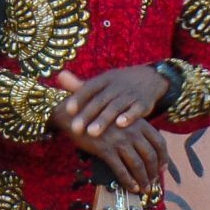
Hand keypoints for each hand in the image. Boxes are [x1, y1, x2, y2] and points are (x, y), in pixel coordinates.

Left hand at [51, 65, 168, 137]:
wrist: (149, 78)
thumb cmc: (117, 84)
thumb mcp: (101, 81)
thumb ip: (80, 85)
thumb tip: (59, 76)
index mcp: (104, 80)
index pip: (89, 88)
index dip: (79, 97)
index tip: (68, 109)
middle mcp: (116, 86)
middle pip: (100, 100)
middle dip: (88, 114)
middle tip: (76, 128)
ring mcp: (130, 94)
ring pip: (116, 107)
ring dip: (104, 119)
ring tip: (92, 132)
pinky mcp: (143, 103)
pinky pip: (137, 110)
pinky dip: (130, 116)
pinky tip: (121, 124)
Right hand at [77, 115, 168, 192]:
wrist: (75, 114)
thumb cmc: (98, 117)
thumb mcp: (121, 118)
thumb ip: (134, 129)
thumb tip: (143, 147)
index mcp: (139, 122)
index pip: (159, 142)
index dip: (163, 157)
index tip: (163, 168)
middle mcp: (132, 131)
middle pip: (150, 156)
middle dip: (153, 172)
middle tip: (153, 182)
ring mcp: (119, 141)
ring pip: (137, 165)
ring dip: (143, 180)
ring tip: (144, 189)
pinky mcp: (106, 150)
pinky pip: (121, 170)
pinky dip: (128, 181)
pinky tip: (131, 188)